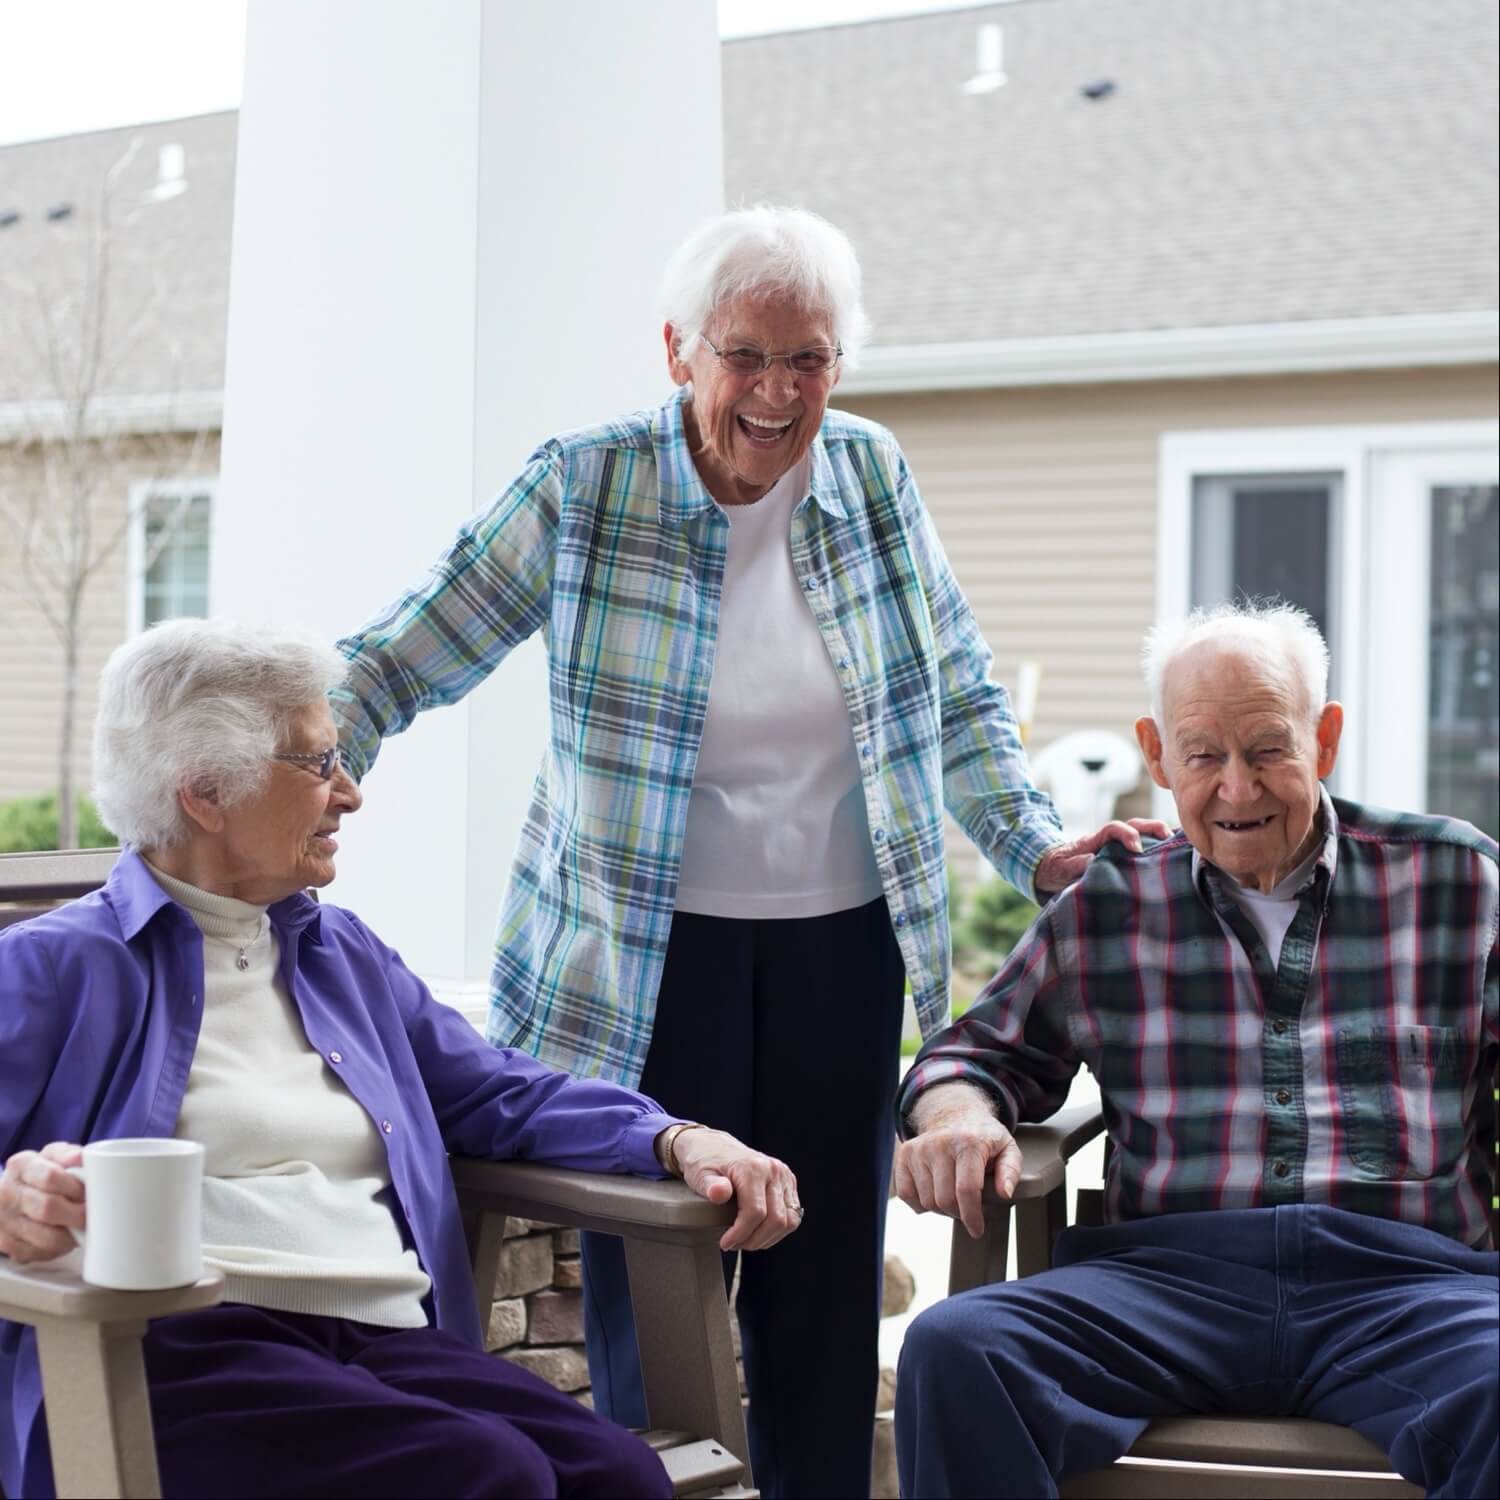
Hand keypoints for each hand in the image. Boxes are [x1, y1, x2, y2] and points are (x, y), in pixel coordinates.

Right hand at [0, 1143, 84, 1263]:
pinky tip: (65, 1237)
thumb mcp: (55, 1155)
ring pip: (46, 1236)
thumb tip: (79, 1159)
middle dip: (78, 1214)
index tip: (90, 1193)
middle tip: (93, 1215)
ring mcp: (4, 1220)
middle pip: (48, 1209)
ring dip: (71, 1235)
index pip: (50, 1178)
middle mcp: (7, 1194)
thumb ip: (69, 1154)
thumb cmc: (43, 1171)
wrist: (15, 1191)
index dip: (76, 1188)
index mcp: (21, 1166)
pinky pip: (38, 1252)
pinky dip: (57, 1249)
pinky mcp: (6, 1243)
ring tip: (83, 1227)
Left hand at [671, 1129, 801, 1252]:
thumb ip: (710, 1185)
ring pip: (788, 1221)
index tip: (725, 1243)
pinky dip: (777, 1230)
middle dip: (754, 1239)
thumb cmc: (706, 1161)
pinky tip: (758, 1231)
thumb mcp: (700, 1173)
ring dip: (767, 1238)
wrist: (714, 1145)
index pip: (755, 1212)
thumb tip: (718, 1193)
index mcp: (753, 1167)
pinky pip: (792, 1216)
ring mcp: (784, 1176)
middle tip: (734, 1244)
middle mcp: (774, 1170)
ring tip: (746, 1239)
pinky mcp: (788, 1184)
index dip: (741, 1234)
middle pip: (775, 1219)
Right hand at [895, 1084, 1020, 1238]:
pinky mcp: (905, 1154)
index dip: (972, 1216)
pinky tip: (934, 1192)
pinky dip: (920, 1203)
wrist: (955, 1113)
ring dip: (941, 1208)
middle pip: (944, 1200)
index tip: (977, 1230)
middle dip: (958, 1213)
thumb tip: (1005, 1193)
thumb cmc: (983, 1137)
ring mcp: (919, 1148)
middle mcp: (940, 1143)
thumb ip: (1010, 1171)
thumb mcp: (1007, 1149)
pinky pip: (906, 1194)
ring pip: (926, 1201)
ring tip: (953, 1196)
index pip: (966, 1190)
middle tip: (968, 1208)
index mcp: (968, 1142)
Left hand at [1034, 817, 1172, 893]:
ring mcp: (1119, 848)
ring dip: (1161, 837)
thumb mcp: (1059, 869)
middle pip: (1134, 825)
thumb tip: (1091, 860)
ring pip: (1143, 835)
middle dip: (1152, 828)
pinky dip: (1161, 849)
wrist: (1054, 870)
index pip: (1112, 828)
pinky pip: (1145, 849)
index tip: (1135, 848)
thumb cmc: (1057, 869)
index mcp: (1094, 840)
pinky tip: (1178, 857)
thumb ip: (1073, 865)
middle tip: (1168, 838)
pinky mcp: (1125, 859)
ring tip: (1180, 847)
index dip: (1126, 834)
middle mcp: (1110, 840)